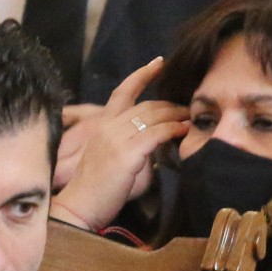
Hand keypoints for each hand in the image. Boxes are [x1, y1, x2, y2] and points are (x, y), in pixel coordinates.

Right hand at [52, 60, 188, 231]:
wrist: (80, 208)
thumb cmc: (97, 189)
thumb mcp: (112, 159)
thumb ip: (132, 145)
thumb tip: (158, 143)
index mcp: (102, 126)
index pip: (122, 92)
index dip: (142, 75)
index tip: (160, 63)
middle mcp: (108, 128)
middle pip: (146, 105)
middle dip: (171, 104)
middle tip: (188, 109)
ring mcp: (116, 140)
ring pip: (153, 117)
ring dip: (176, 116)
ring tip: (191, 119)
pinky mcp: (126, 155)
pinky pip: (155, 135)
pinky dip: (173, 130)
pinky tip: (184, 131)